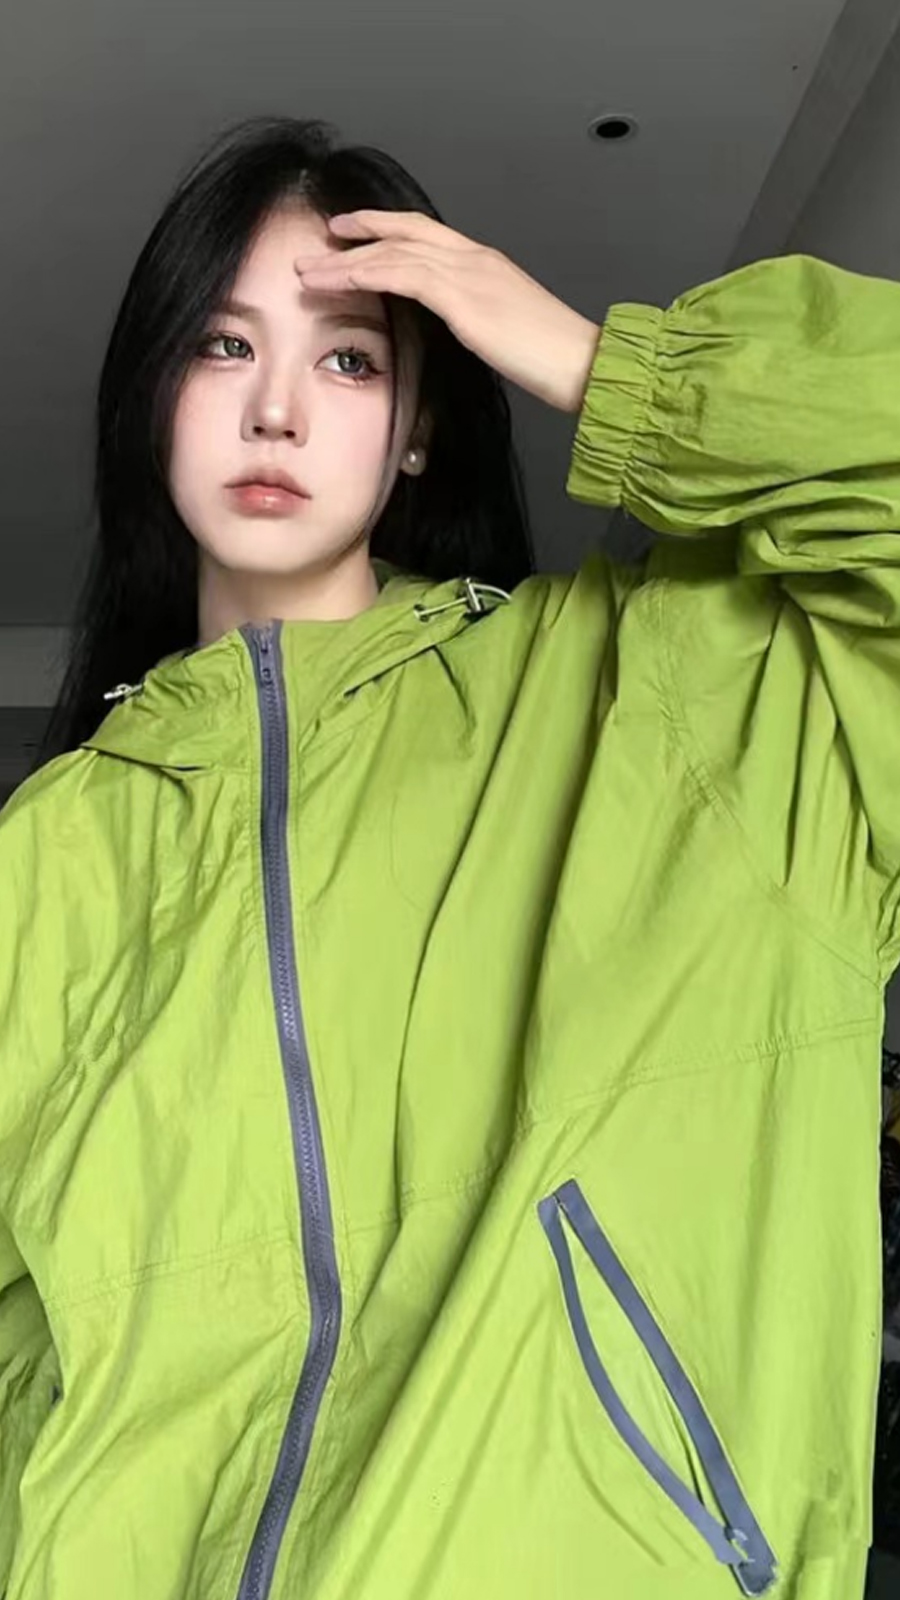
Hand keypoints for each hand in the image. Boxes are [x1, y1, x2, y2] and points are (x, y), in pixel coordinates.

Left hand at [294, 211, 601, 414]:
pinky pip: (402, 276)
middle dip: (360, 232)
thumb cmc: (555, 359)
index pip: (427, 235)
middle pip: (404, 233)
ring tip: (310, 269)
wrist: (583, 364)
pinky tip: (340, 280)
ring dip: (347, 261)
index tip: (354, 232)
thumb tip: (459, 329)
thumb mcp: (509, 332)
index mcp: (487, 265)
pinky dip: (366, 274)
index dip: (387, 229)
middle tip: (322, 238)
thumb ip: (479, 321)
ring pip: (394, 253)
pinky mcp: (463, 298)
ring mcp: (470, 274)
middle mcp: (475, 259)